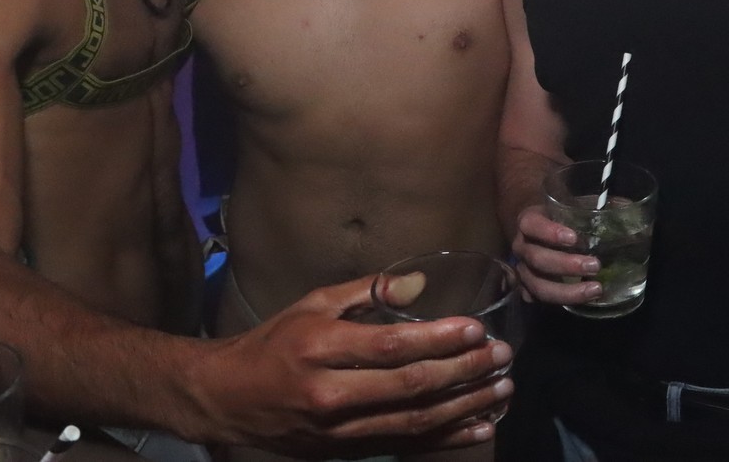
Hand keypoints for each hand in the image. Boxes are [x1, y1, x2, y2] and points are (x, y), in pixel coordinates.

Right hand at [202, 275, 514, 455]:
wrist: (226, 400)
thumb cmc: (273, 342)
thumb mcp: (312, 303)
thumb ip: (367, 292)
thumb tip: (420, 283)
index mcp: (320, 347)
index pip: (390, 346)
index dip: (438, 339)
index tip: (476, 328)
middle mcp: (330, 393)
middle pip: (410, 386)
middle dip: (463, 371)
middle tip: (501, 356)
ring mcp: (339, 430)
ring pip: (414, 421)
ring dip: (465, 406)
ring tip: (502, 389)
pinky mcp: (346, 451)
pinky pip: (405, 445)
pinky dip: (447, 438)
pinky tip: (480, 427)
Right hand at [510, 204, 603, 306]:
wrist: (535, 226)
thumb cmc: (557, 214)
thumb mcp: (569, 203)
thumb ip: (592, 205)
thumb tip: (625, 205)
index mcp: (528, 221)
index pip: (531, 225)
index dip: (549, 232)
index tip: (574, 238)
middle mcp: (521, 246)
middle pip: (536, 259)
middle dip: (566, 265)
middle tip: (595, 266)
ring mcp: (522, 269)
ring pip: (536, 285)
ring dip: (567, 291)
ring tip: (596, 289)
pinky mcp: (527, 287)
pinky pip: (538, 299)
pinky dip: (558, 301)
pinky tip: (581, 301)